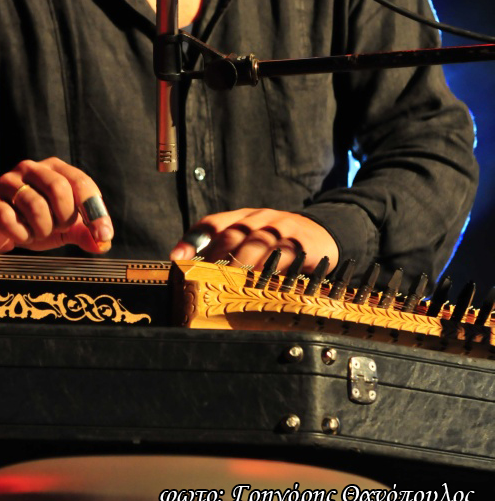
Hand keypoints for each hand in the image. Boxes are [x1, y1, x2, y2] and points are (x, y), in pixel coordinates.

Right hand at [0, 157, 112, 254]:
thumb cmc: (35, 222)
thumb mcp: (64, 227)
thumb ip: (85, 232)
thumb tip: (104, 242)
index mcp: (55, 168)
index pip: (80, 181)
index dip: (94, 209)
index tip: (102, 233)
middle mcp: (31, 168)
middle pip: (58, 188)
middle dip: (64, 217)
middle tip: (59, 228)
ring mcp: (8, 181)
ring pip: (35, 206)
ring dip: (42, 229)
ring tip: (38, 233)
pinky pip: (10, 219)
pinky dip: (21, 235)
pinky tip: (21, 236)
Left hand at [169, 208, 338, 273]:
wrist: (323, 233)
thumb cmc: (278, 241)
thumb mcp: (254, 237)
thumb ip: (228, 247)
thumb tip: (195, 269)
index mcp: (244, 217)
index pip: (214, 222)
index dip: (193, 239)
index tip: (177, 257)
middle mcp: (261, 219)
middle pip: (234, 234)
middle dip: (217, 256)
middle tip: (203, 276)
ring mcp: (282, 229)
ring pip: (258, 243)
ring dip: (242, 263)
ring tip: (229, 281)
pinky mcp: (302, 244)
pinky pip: (285, 256)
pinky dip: (272, 269)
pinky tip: (262, 283)